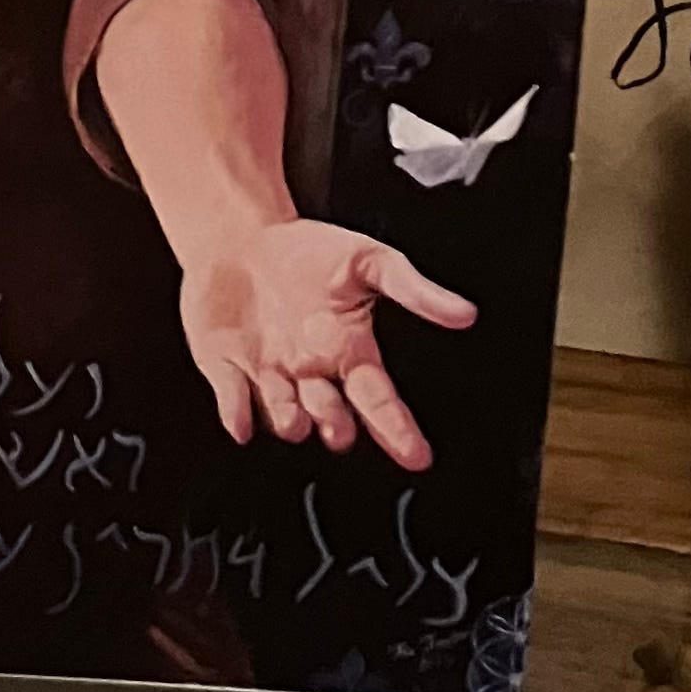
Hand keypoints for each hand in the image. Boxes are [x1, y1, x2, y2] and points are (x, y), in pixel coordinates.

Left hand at [178, 221, 474, 471]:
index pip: (380, 402)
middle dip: (337, 427)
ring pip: (283, 415)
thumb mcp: (369, 261)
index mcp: (349, 353)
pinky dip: (237, 412)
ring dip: (291, 420)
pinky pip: (232, 400)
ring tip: (298, 418)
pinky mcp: (226, 368)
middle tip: (341, 429)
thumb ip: (414, 290)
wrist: (241, 236)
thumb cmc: (308, 251)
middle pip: (331, 417)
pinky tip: (241, 423)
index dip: (398, 431)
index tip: (416, 455)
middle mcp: (311, 374)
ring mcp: (267, 375)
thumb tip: (465, 314)